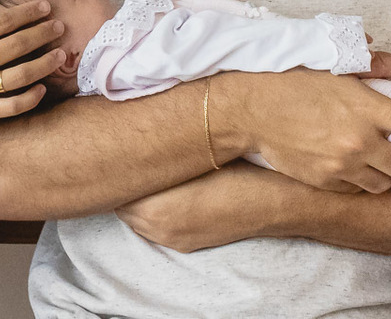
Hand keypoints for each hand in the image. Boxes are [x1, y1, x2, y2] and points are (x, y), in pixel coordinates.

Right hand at [0, 0, 66, 137]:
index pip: (1, 22)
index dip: (26, 12)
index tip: (45, 7)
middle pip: (15, 45)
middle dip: (42, 33)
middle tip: (60, 25)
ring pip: (18, 75)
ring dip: (44, 64)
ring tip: (61, 54)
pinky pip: (11, 106)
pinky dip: (30, 98)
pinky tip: (43, 88)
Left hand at [116, 162, 288, 252]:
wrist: (273, 203)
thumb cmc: (236, 172)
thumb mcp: (194, 158)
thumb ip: (160, 157)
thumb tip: (137, 145)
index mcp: (154, 208)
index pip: (117, 189)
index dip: (117, 168)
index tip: (120, 149)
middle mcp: (157, 229)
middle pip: (121, 205)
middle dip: (124, 185)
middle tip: (129, 159)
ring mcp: (171, 239)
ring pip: (135, 219)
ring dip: (137, 200)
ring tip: (147, 175)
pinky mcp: (185, 245)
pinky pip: (152, 229)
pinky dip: (151, 213)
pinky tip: (164, 194)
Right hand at [216, 66, 390, 193]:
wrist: (246, 109)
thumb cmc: (289, 79)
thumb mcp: (333, 63)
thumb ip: (376, 65)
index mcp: (366, 107)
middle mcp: (359, 140)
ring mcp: (341, 165)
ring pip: (382, 181)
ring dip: (384, 171)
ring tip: (370, 156)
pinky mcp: (324, 182)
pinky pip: (355, 189)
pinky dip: (357, 179)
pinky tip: (345, 163)